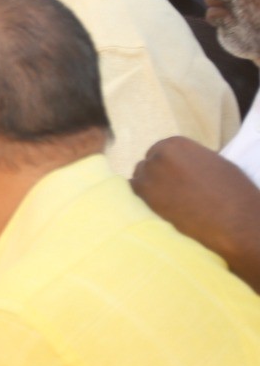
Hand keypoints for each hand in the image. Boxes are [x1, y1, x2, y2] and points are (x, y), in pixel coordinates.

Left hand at [131, 136, 259, 271]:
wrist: (234, 222)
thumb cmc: (232, 192)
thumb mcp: (212, 163)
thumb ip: (188, 159)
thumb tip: (178, 165)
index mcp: (175, 144)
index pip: (159, 152)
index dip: (166, 168)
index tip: (175, 179)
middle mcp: (157, 157)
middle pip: (146, 166)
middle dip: (155, 178)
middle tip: (171, 195)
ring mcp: (147, 177)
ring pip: (138, 182)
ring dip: (148, 192)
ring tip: (168, 206)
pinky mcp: (142, 200)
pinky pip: (131, 199)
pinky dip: (140, 205)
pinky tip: (157, 213)